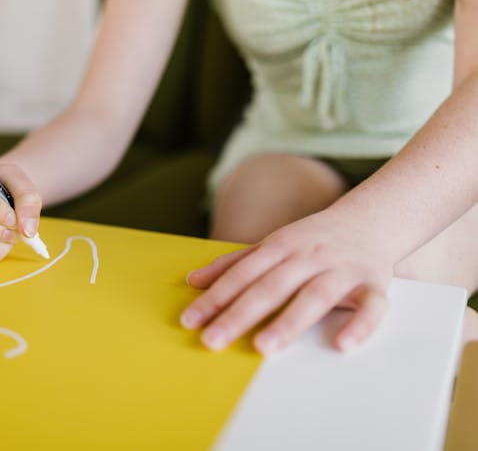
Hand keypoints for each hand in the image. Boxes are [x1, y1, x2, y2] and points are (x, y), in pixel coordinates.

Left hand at [181, 209, 391, 354]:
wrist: (372, 218)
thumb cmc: (314, 239)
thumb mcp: (272, 244)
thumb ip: (234, 264)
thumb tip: (193, 281)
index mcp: (281, 245)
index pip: (242, 274)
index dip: (215, 297)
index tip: (190, 321)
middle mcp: (309, 256)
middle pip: (270, 287)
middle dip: (239, 314)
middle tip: (212, 341)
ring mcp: (342, 269)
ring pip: (315, 296)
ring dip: (289, 321)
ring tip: (263, 347)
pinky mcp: (374, 284)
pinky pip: (372, 306)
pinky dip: (360, 325)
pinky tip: (342, 345)